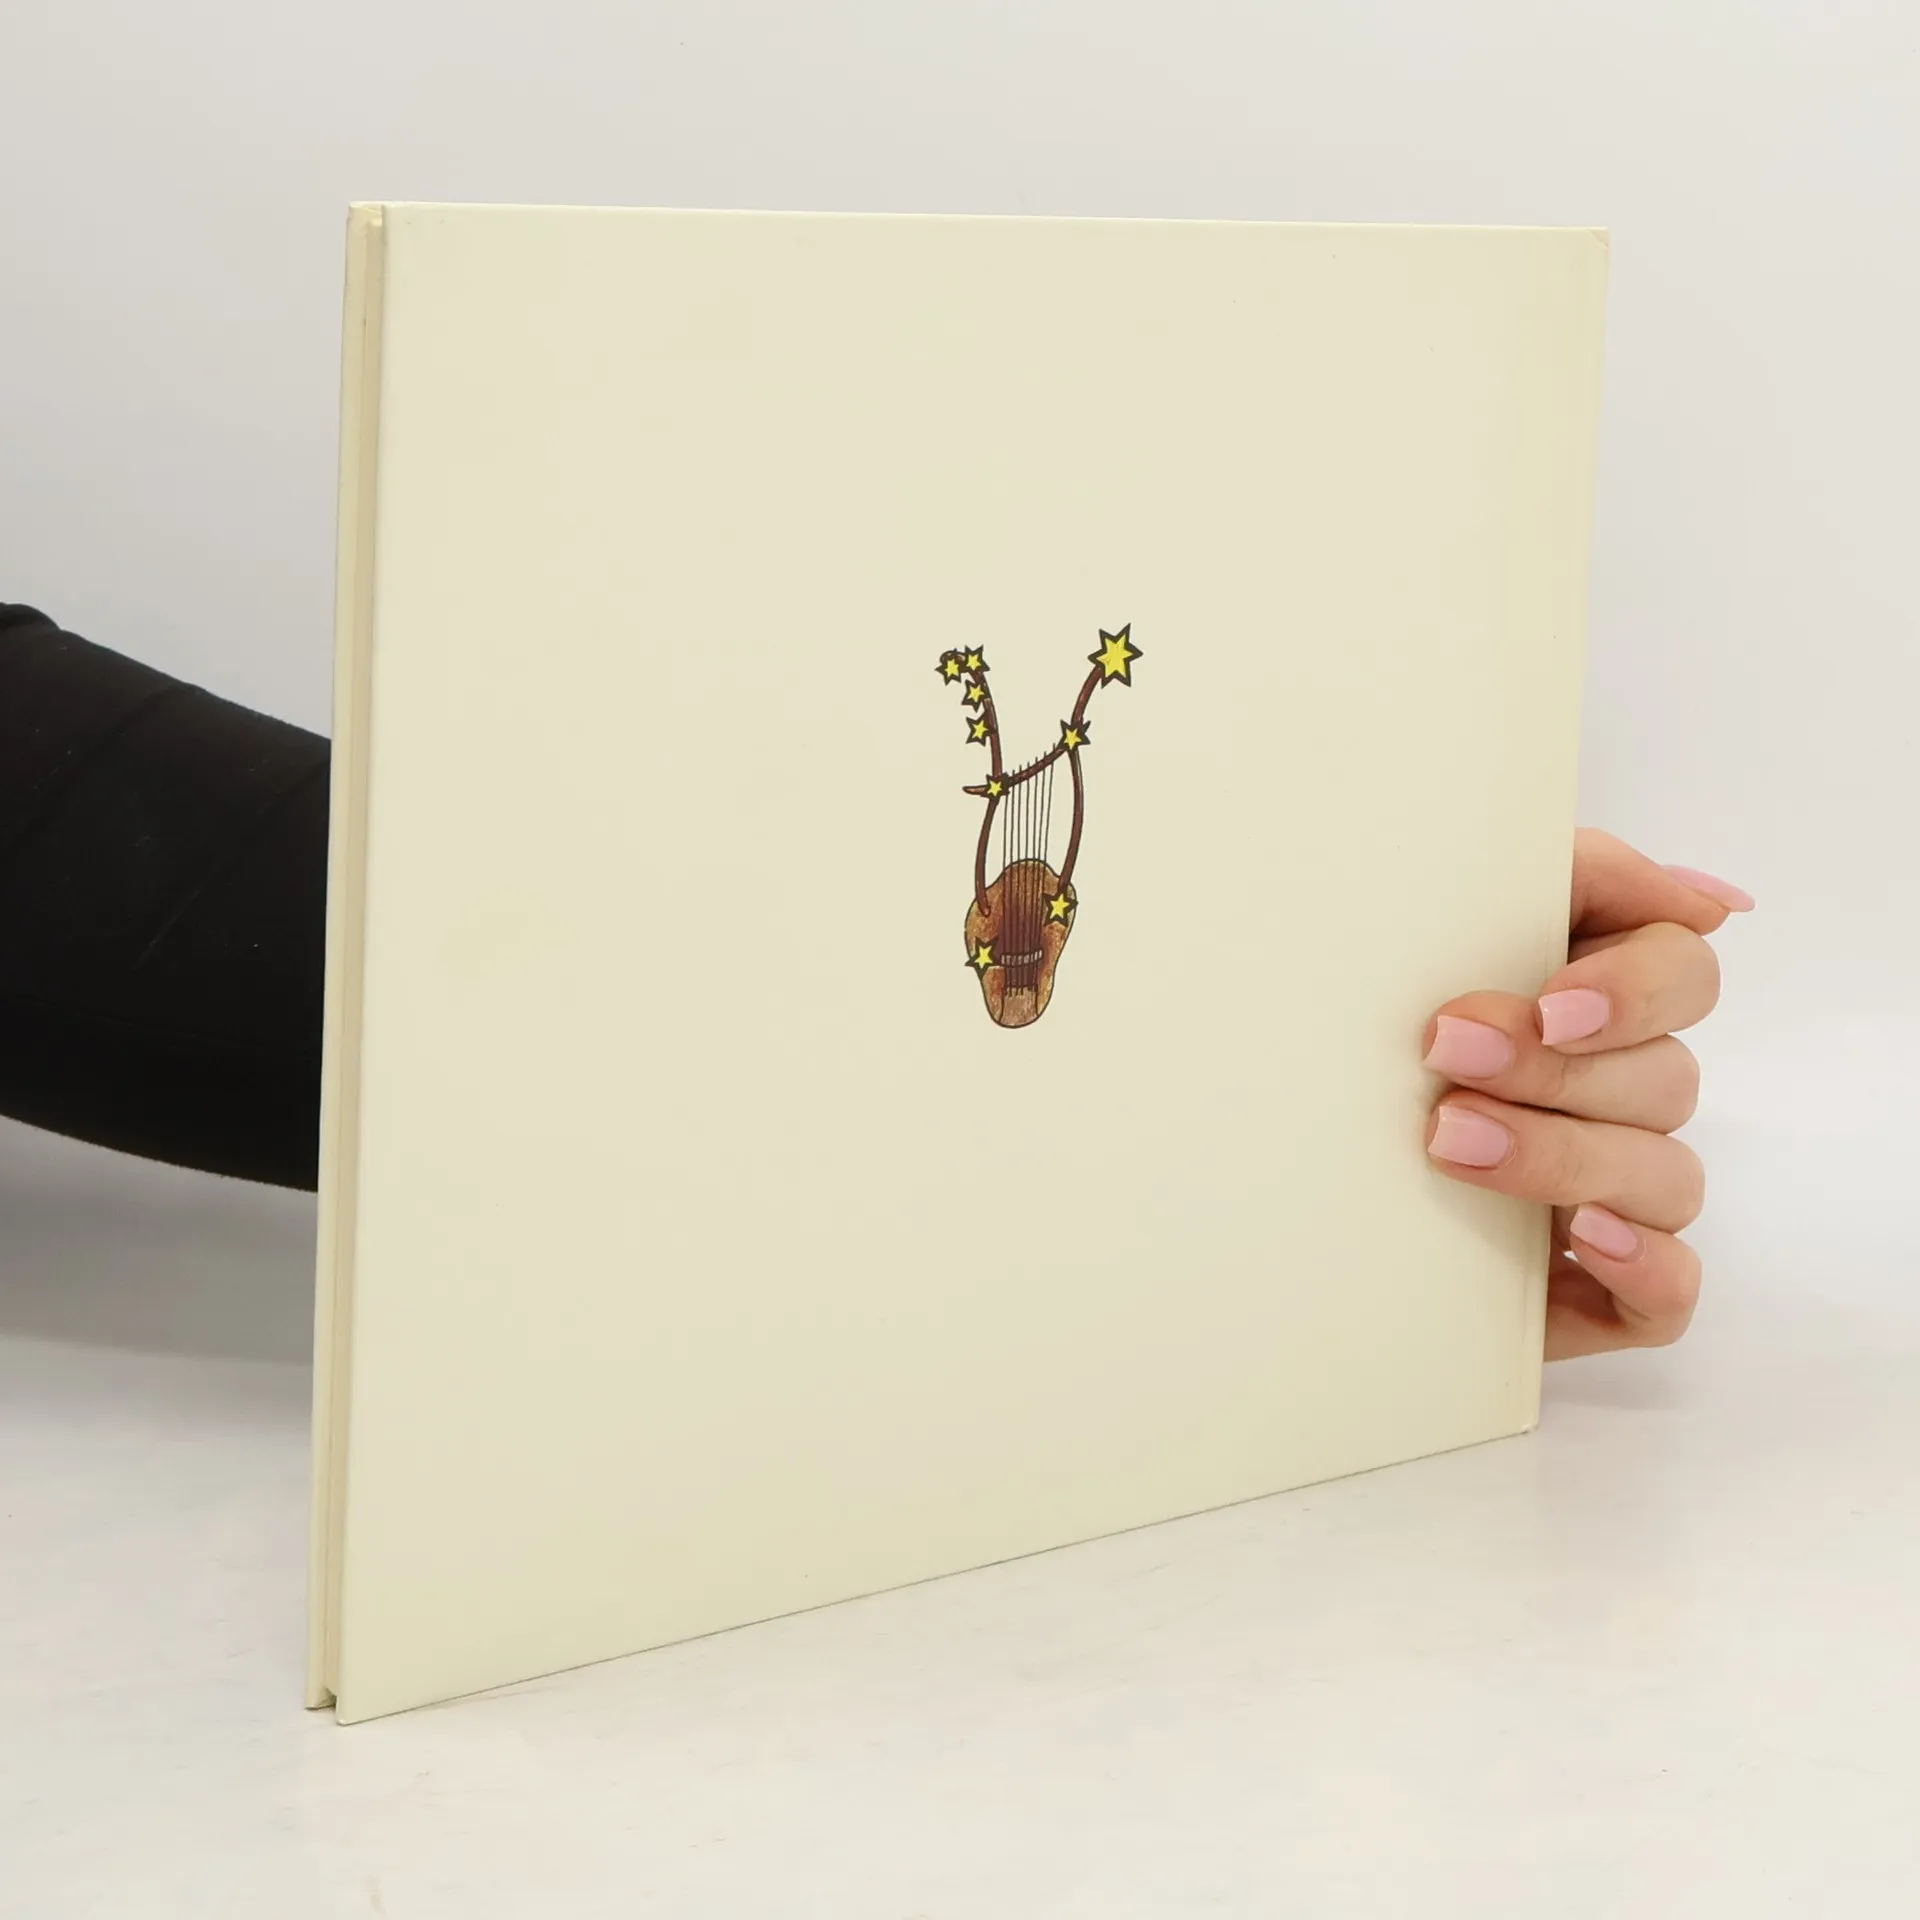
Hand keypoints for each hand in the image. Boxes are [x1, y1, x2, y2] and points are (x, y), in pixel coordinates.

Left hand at [1421, 830, 1752, 1359]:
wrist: (1279, 1160)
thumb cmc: (1372, 1024)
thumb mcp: (1437, 922)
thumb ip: (1575, 878)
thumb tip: (1709, 900)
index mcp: (1599, 1002)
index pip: (1684, 974)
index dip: (1637, 990)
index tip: (1549, 1004)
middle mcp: (1624, 1096)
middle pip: (1664, 1079)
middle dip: (1553, 1071)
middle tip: (1445, 1054)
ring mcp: (1621, 1196)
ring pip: (1665, 1177)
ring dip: (1564, 1155)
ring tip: (1452, 1141)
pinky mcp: (1600, 1290)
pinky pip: (1670, 1293)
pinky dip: (1643, 1264)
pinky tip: (1580, 1238)